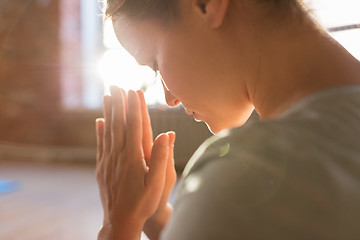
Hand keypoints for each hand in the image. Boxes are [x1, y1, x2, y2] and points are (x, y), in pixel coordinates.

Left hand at [95, 87, 174, 238]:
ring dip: (108, 112)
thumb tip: (167, 134)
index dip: (134, 107)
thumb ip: (161, 158)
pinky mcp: (102, 168)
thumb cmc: (143, 204)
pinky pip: (100, 144)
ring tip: (107, 96)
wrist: (121, 222)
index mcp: (133, 157)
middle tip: (116, 85)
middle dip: (118, 103)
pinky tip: (98, 121)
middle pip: (118, 124)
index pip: (134, 126)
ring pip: (108, 131)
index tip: (133, 91)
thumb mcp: (157, 184)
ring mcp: (108, 161)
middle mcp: (118, 155)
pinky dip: (99, 130)